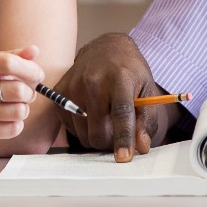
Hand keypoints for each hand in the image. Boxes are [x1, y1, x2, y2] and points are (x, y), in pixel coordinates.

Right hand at [0, 45, 44, 146]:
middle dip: (30, 92)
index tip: (36, 74)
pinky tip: (7, 118)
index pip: (8, 63)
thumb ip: (10, 56)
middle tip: (26, 92)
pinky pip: (13, 129)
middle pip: (18, 90)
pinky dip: (16, 123)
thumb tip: (34, 51)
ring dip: (24, 108)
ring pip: (18, 111)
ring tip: (15, 105)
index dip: (30, 69)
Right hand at [54, 33, 171, 161]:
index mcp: (119, 78)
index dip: (123, 138)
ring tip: (107, 120)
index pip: (121, 114)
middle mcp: (93, 81)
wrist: (105, 49)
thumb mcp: (147, 90)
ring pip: (84, 135)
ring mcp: (73, 88)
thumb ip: (147, 119)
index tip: (124, 158)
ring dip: (98, 136)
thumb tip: (141, 147)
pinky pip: (72, 128)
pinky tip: (93, 113)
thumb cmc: (129, 71)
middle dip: (111, 142)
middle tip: (120, 134)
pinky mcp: (59, 94)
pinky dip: (84, 129)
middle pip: (99, 132)